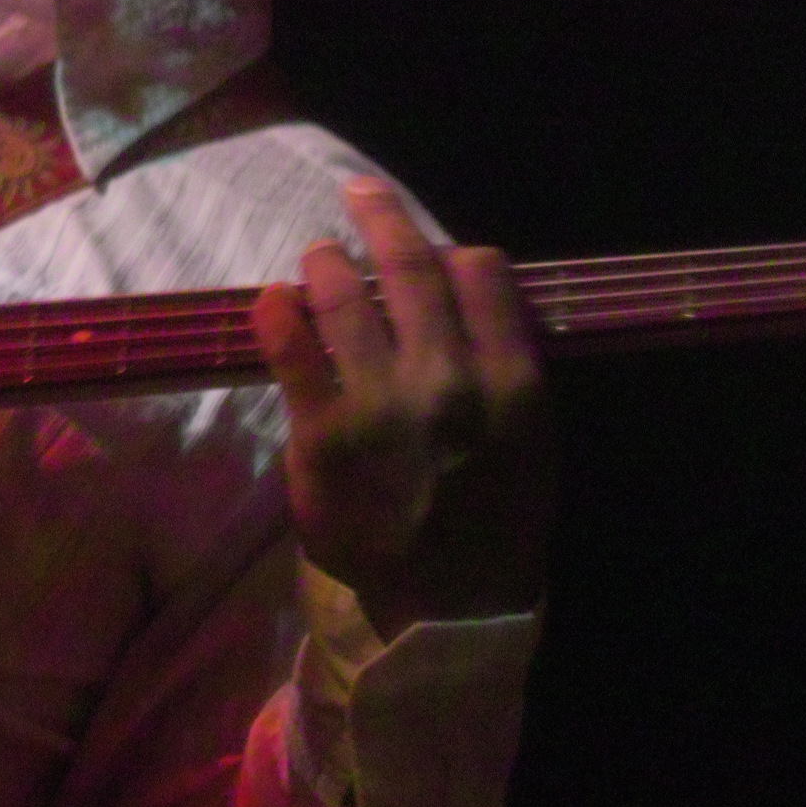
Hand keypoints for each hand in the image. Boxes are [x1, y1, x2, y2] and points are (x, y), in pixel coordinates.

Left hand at [250, 177, 556, 639]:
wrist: (447, 611)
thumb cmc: (493, 526)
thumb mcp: (532, 444)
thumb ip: (505, 368)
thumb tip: (470, 298)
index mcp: (513, 381)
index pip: (482, 274)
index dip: (451, 251)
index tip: (430, 248)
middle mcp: (449, 380)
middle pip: (410, 267)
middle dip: (381, 217)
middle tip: (361, 195)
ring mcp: (381, 403)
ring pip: (343, 294)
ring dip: (325, 260)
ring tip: (317, 254)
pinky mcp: (320, 433)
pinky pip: (290, 347)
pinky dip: (277, 311)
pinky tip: (273, 299)